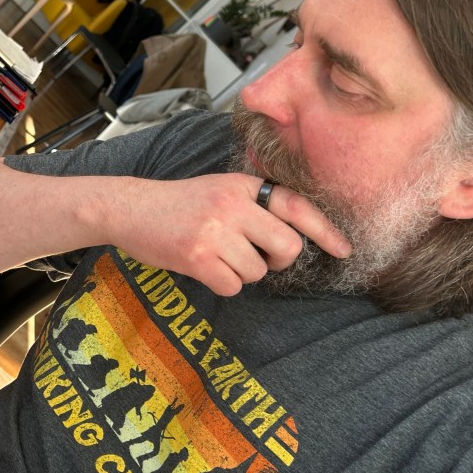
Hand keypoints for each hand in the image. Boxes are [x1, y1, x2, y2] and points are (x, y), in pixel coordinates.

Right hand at [108, 173, 351, 295]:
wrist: (129, 208)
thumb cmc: (176, 204)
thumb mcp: (218, 190)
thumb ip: (252, 205)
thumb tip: (291, 237)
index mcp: (242, 186)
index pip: (296, 206)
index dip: (324, 230)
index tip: (343, 250)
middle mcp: (232, 205)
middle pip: (287, 247)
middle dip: (278, 261)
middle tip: (260, 258)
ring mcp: (215, 231)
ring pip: (258, 271)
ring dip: (242, 272)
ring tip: (217, 256)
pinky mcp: (198, 257)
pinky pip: (232, 286)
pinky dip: (221, 283)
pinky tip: (203, 267)